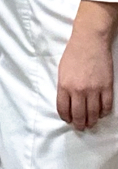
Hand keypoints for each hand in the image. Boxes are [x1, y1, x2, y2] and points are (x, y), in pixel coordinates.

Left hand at [57, 0, 116, 130]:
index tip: (68, 120)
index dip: (66, 117)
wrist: (89, 42)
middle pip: (78, 114)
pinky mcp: (107, 87)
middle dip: (79, 124)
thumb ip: (64, 87)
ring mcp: (94, 89)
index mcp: (64, 85)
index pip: (63, 108)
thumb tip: (67, 101)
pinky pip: (106, 106)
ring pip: (93, 113)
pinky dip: (103, 112)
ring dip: (91, 121)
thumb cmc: (73, 54)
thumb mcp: (62, 71)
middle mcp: (78, 90)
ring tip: (90, 123)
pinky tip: (101, 113)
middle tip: (80, 127)